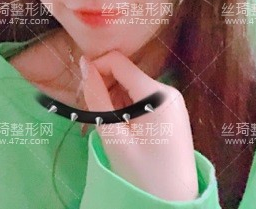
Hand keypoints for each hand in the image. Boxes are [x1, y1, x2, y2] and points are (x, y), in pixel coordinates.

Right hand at [80, 50, 198, 200]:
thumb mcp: (114, 135)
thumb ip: (97, 97)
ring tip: (108, 126)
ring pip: (131, 86)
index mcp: (157, 94)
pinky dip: (125, 107)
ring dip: (113, 99)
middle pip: (125, 73)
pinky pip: (141, 98)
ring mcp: (171, 102)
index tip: (83, 92)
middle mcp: (167, 91)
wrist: (173, 204)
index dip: (95, 69)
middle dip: (104, 86)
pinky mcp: (170, 113)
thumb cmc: (143, 174)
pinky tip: (121, 128)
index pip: (118, 61)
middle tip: (93, 113)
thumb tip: (84, 64)